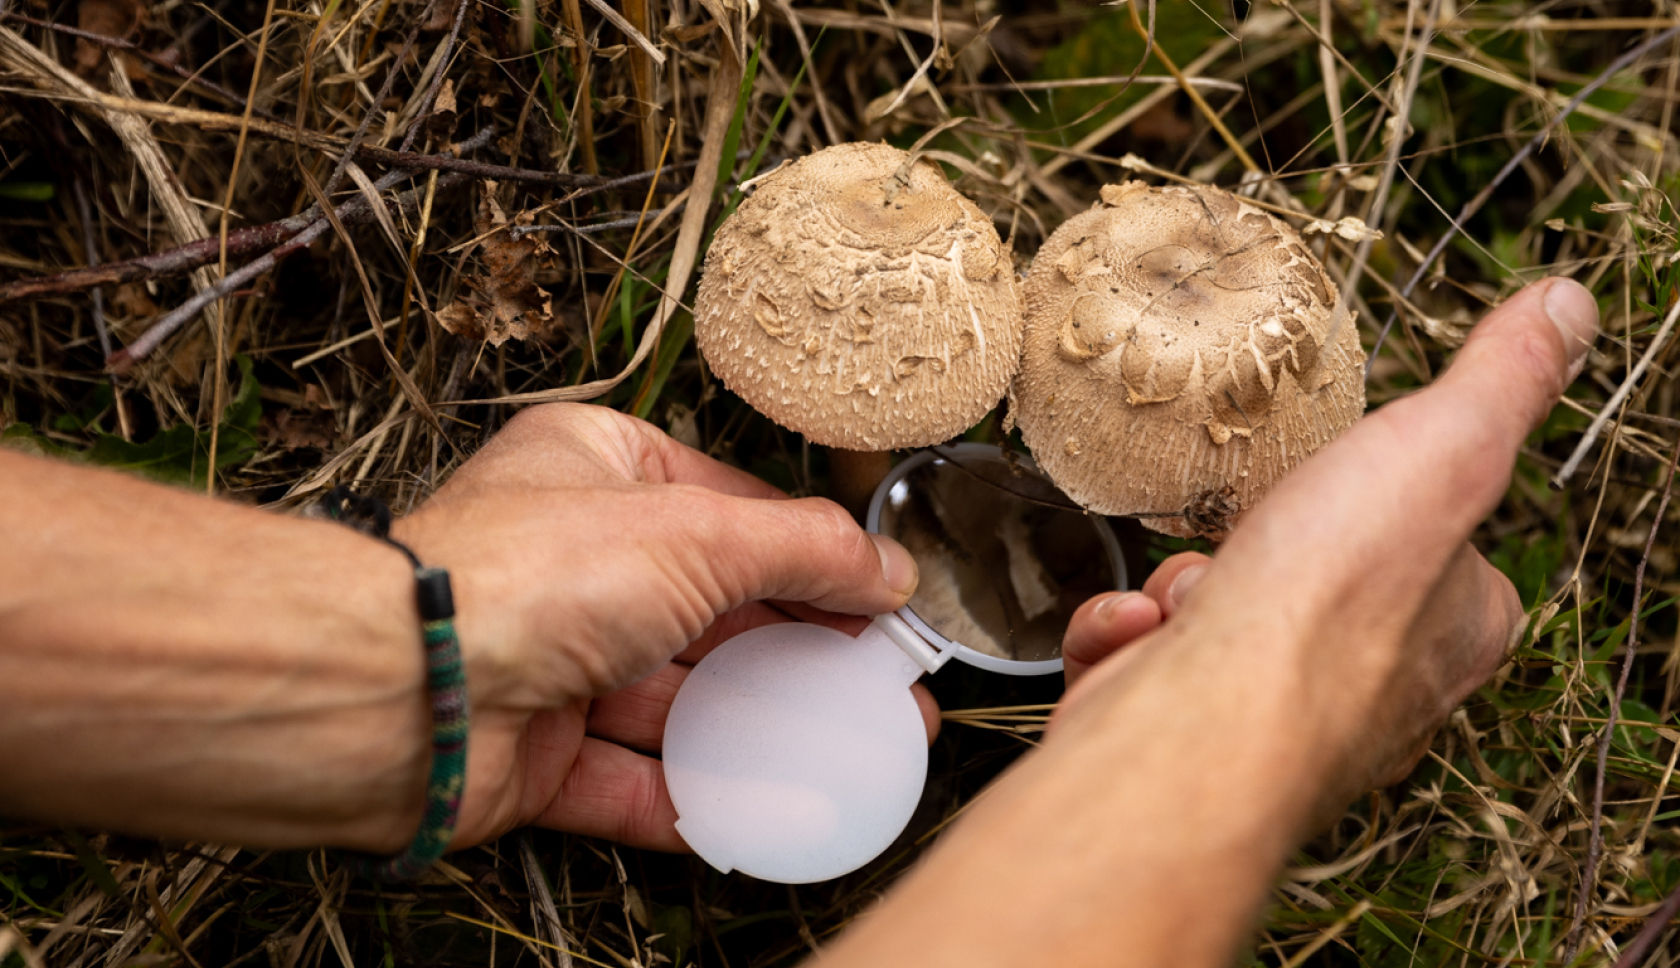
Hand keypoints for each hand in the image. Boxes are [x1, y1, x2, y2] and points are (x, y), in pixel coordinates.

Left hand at [390, 404, 932, 851]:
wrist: (405, 687)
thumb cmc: (526, 574)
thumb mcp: (699, 535)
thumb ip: (804, 551)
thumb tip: (887, 567)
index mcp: (598, 470)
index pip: (733, 510)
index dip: (816, 558)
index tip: (886, 603)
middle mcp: (573, 560)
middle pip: (714, 612)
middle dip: (805, 656)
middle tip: (887, 693)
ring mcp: (549, 658)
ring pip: (677, 701)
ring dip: (763, 732)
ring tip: (852, 757)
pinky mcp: (532, 752)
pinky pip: (628, 780)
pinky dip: (694, 800)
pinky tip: (766, 815)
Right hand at [814, 277, 1597, 967]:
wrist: (1198, 729)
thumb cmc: (1321, 606)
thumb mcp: (1441, 449)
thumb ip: (1500, 380)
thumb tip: (1563, 307)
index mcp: (1456, 628)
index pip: (1436, 541)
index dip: (1379, 499)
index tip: (1339, 477)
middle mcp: (1377, 692)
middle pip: (1307, 574)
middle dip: (1249, 546)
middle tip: (1246, 538)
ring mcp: (1276, 722)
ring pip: (1213, 616)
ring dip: (1179, 590)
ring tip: (1182, 600)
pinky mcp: (1191, 739)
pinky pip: (1145, 661)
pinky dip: (1123, 636)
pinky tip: (1134, 636)